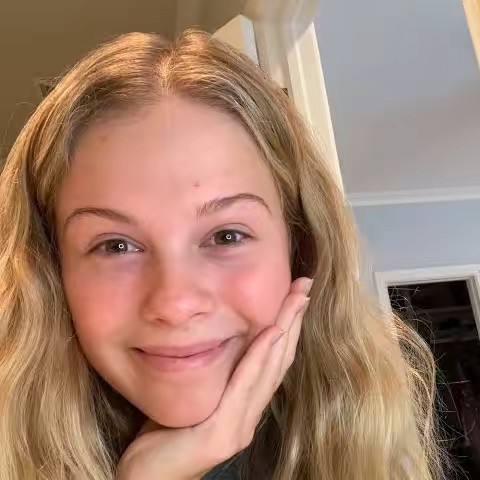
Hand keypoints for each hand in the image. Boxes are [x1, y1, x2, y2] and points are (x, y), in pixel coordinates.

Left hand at [116, 277, 312, 479]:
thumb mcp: (194, 395)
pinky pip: (245, 387)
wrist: (145, 477)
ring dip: (285, 331)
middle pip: (279, 360)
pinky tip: (271, 333)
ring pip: (269, 370)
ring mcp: (239, 427)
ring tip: (296, 300)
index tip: (296, 294)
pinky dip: (260, 357)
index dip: (288, 326)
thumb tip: (219, 338)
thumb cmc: (165, 435)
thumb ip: (213, 373)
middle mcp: (249, 415)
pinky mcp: (223, 435)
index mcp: (244, 405)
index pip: (273, 360)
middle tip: (304, 286)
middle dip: (293, 320)